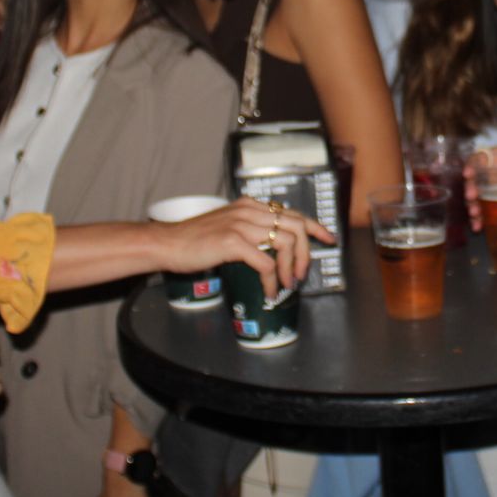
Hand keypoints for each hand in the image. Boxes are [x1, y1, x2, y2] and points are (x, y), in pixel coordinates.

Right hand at [153, 197, 332, 300]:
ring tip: (287, 283)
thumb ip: (249, 229)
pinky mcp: (233, 242)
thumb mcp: (227, 226)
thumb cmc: (195, 240)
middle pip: (295, 226)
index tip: (328, 238)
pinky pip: (266, 263)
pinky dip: (273, 281)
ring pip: (285, 243)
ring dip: (291, 267)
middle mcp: (249, 210)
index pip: (291, 211)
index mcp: (250, 205)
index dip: (314, 226)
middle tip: (302, 273)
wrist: (168, 244)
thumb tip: (273, 247)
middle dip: (306, 252)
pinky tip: (270, 291)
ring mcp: (241, 225)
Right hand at [463, 146, 496, 232]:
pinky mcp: (488, 206)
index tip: (468, 174)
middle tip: (471, 198)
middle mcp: (485, 177)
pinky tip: (478, 228)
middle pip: (473, 182)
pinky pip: (479, 213)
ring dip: (472, 208)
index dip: (471, 166)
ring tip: (475, 216)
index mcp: (494, 162)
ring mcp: (485, 192)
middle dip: (470, 190)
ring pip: (473, 200)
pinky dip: (477, 221)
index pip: (478, 161)